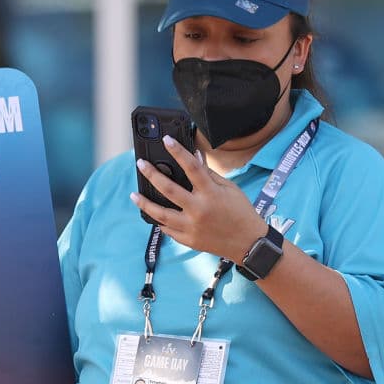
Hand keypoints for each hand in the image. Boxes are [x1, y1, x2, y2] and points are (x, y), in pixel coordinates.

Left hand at [132, 136, 267, 261]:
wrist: (249, 243)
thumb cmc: (241, 213)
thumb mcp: (229, 189)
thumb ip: (209, 174)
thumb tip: (194, 157)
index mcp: (211, 194)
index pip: (192, 167)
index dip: (178, 151)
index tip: (166, 140)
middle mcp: (199, 210)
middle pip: (168, 190)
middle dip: (152, 175)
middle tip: (141, 165)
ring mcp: (192, 227)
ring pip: (161, 214)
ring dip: (145, 204)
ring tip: (134, 195)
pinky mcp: (189, 240)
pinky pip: (168, 230)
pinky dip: (160, 221)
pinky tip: (152, 214)